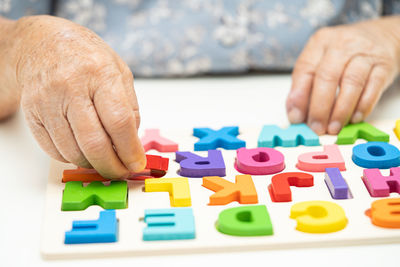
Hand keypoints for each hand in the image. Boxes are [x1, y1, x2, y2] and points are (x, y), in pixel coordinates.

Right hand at [15, 16, 145, 177]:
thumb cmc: (87, 59)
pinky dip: (72, 158)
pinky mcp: (31, 113)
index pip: (119, 122)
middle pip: (94, 143)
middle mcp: (70, 86)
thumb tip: (133, 145)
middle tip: (121, 172)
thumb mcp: (120, 72)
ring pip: (72, 151)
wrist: (44, 45)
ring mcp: (47, 101)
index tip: (137, 164)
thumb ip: (129, 108)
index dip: (130, 150)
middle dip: (111, 167)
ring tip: (103, 160)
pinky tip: (82, 150)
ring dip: (92, 164)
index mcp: (99, 73)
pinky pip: (54, 150)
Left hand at [286, 16, 399, 134]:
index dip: (299, 96)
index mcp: (320, 42)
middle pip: (327, 77)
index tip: (296, 117)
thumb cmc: (344, 54)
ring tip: (333, 128)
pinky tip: (354, 118)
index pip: (305, 69)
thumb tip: (295, 114)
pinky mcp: (384, 65)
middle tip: (316, 128)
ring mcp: (365, 53)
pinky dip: (362, 106)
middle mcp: (342, 44)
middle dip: (320, 108)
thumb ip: (304, 86)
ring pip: (351, 83)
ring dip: (341, 111)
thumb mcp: (320, 62)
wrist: (381, 36)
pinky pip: (373, 88)